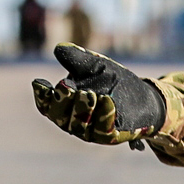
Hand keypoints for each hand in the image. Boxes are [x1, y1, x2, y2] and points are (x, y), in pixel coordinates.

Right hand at [32, 42, 166, 147]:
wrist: (143, 96)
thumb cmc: (113, 80)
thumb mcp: (95, 66)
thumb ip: (77, 59)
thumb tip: (59, 48)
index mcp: (65, 104)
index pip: (46, 104)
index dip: (41, 95)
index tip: (40, 82)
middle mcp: (73, 120)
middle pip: (59, 115)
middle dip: (62, 101)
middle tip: (66, 86)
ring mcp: (90, 130)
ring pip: (79, 124)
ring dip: (83, 108)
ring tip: (90, 93)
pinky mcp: (109, 136)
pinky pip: (103, 129)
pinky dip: (104, 115)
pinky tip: (107, 101)